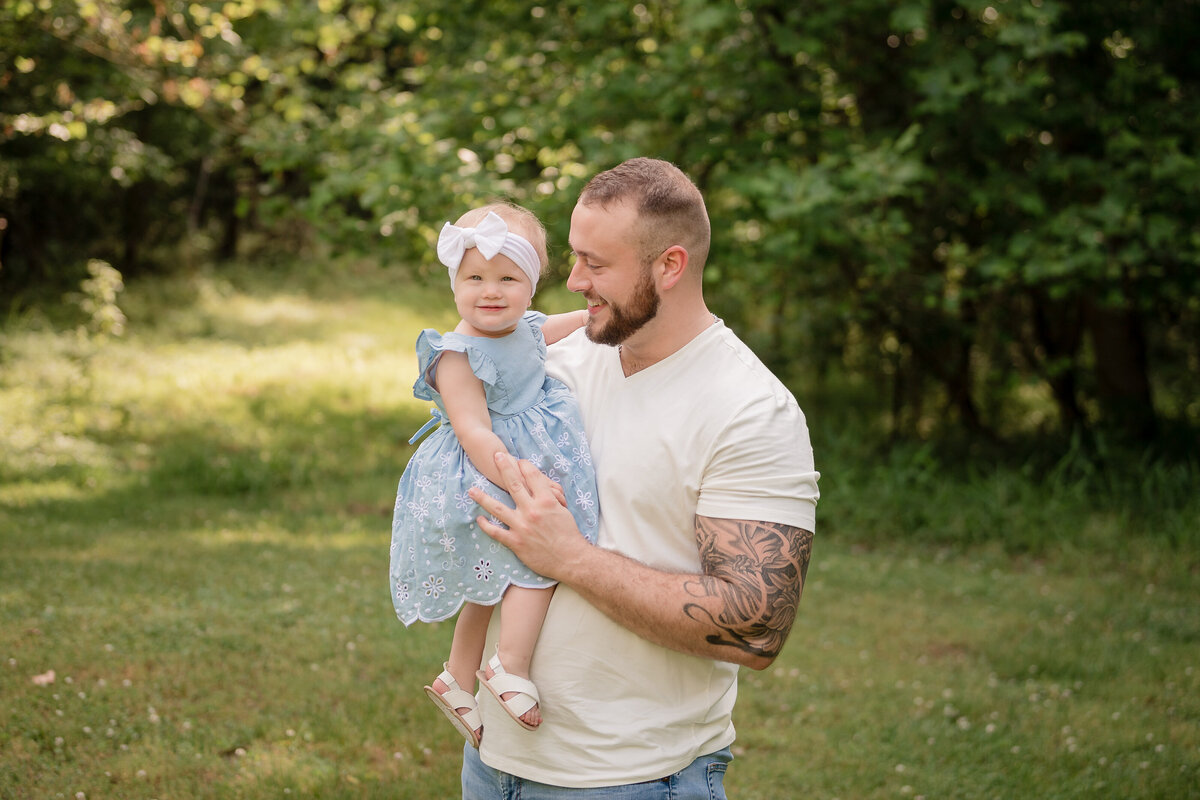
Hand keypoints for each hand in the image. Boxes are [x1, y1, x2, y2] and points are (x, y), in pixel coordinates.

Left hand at [468, 453, 586, 579]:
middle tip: (496, 456)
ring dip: (482, 498)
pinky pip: (496, 532)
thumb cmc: (569, 535)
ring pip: (497, 508)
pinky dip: (486, 526)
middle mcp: (532, 510)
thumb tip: (543, 487)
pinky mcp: (515, 542)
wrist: (570, 559)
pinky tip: (479, 519)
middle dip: (504, 468)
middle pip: (514, 484)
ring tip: (472, 490)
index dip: (525, 465)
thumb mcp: (563, 511)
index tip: (519, 460)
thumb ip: (551, 497)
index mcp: (546, 501)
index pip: (533, 476)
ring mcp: (521, 526)